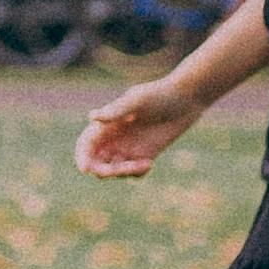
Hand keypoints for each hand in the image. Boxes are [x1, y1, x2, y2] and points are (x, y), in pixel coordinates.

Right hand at [75, 79, 192, 180]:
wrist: (186, 99)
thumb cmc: (160, 94)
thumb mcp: (138, 100)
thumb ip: (116, 110)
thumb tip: (92, 117)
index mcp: (107, 124)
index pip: (86, 144)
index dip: (82, 157)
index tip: (86, 169)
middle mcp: (114, 137)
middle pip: (96, 162)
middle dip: (103, 170)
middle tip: (118, 171)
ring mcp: (128, 147)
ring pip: (114, 170)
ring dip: (124, 172)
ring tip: (146, 163)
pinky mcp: (144, 155)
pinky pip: (132, 173)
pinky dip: (137, 174)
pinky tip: (149, 164)